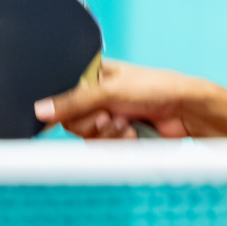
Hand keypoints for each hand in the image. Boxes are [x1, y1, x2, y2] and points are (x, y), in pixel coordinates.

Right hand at [34, 59, 226, 138]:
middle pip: (72, 122)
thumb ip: (74, 101)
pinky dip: (118, 144)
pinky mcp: (120, 137)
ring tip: (127, 124)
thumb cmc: (156, 88)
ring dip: (108, 134)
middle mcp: (98, 97)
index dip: (64, 108)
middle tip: (109, 116)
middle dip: (91, 123)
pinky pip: (105, 148)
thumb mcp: (110, 91)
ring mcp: (109, 118)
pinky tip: (134, 133)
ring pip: (88, 138)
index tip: (69, 112)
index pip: (62, 96)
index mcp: (93, 77)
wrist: (186, 111)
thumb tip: (40, 111)